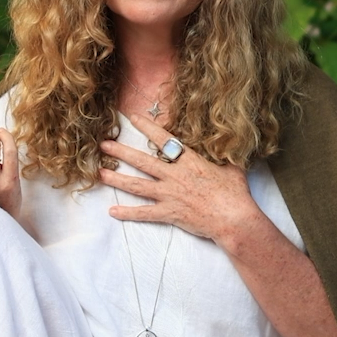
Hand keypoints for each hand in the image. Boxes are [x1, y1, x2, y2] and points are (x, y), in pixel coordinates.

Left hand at [98, 112, 263, 246]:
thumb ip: (223, 156)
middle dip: (121, 152)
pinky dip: (128, 213)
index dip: (147, 127)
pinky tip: (112, 212)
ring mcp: (170, 195)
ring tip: (100, 174)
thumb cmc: (235, 194)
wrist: (234, 218)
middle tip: (104, 145)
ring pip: (137, 185)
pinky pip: (144, 213)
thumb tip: (229, 145)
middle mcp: (175, 176)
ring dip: (117, 180)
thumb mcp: (232, 167)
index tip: (133, 118)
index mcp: (189, 161)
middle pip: (142, 161)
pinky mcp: (170, 213)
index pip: (164, 140)